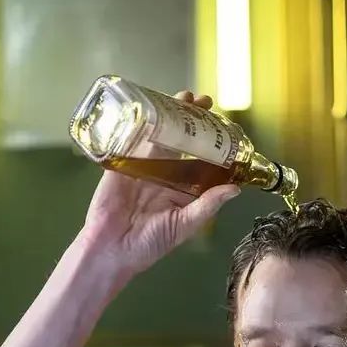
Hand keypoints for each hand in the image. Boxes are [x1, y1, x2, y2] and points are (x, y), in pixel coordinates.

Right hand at [80, 91, 240, 272]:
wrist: (110, 250)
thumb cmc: (149, 244)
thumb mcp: (184, 225)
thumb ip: (207, 205)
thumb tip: (235, 188)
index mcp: (183, 190)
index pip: (202, 160)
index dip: (213, 142)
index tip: (225, 126)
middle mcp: (166, 175)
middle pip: (182, 141)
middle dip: (194, 120)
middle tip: (205, 101)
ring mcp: (143, 167)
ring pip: (161, 135)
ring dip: (171, 115)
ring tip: (185, 97)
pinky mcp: (122, 163)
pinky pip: (133, 140)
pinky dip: (141, 123)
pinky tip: (151, 106)